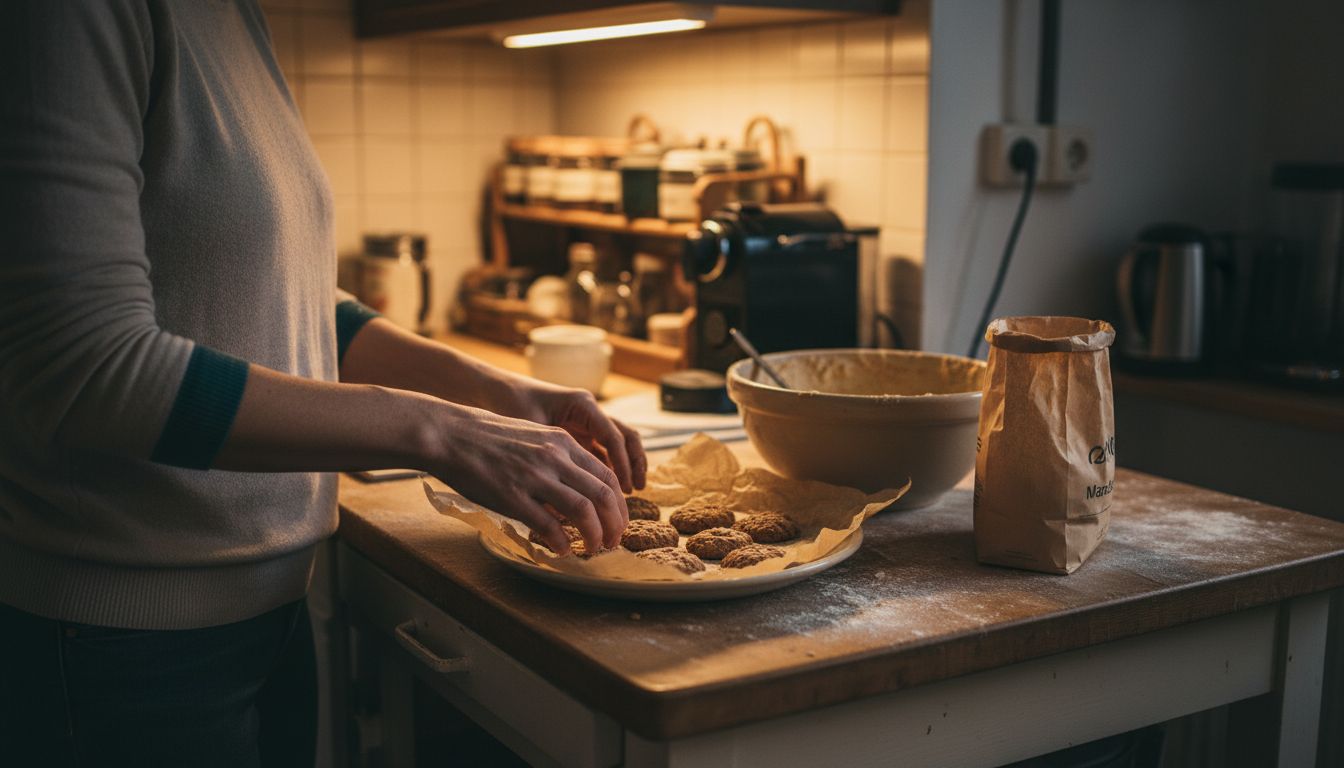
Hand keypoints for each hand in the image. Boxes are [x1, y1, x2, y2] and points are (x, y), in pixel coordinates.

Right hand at [425, 401, 628, 555]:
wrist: (451, 434)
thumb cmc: (490, 437)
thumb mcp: (535, 436)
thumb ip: (559, 457)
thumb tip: (579, 487)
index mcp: (563, 442)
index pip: (607, 476)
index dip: (619, 504)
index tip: (618, 520)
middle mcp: (555, 458)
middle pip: (603, 496)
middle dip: (615, 524)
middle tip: (614, 541)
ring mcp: (534, 477)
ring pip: (583, 511)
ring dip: (594, 535)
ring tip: (594, 549)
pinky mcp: (512, 496)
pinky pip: (548, 525)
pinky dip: (561, 541)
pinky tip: (562, 549)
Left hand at [488, 380, 646, 494]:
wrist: (493, 391)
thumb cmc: (509, 405)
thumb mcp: (529, 430)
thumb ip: (549, 459)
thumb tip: (562, 502)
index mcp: (582, 405)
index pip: (614, 436)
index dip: (623, 463)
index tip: (625, 489)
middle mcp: (589, 412)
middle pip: (625, 436)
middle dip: (634, 463)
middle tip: (634, 491)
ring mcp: (585, 423)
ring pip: (617, 444)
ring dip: (626, 466)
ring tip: (628, 493)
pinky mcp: (577, 434)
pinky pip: (600, 452)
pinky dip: (607, 469)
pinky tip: (604, 492)